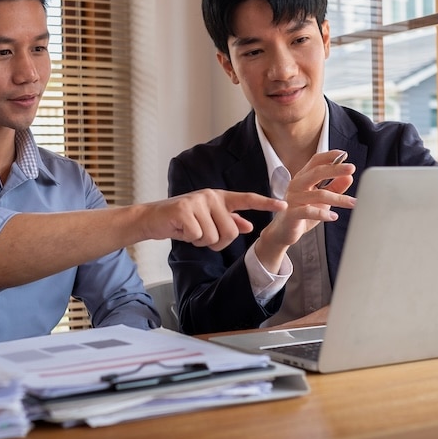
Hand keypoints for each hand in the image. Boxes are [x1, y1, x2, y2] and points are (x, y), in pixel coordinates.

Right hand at [140, 189, 286, 250]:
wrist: (153, 218)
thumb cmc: (182, 220)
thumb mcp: (207, 219)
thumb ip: (228, 221)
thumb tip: (249, 226)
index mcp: (219, 198)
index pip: (247, 199)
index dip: (266, 203)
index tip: (284, 205)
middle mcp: (211, 196)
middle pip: (231, 232)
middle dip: (217, 242)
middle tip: (202, 235)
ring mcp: (198, 201)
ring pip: (214, 237)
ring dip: (202, 241)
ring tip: (190, 231)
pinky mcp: (185, 210)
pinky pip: (199, 236)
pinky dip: (190, 239)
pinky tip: (182, 231)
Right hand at [254, 151, 354, 270]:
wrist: (283, 232)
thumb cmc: (302, 213)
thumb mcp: (322, 199)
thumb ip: (334, 187)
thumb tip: (349, 177)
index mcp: (302, 178)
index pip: (315, 161)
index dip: (329, 156)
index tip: (344, 154)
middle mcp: (296, 185)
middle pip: (316, 172)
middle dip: (335, 169)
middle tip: (351, 168)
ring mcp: (292, 199)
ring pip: (318, 194)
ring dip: (338, 198)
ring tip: (352, 202)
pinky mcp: (291, 214)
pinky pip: (308, 211)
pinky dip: (323, 214)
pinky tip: (334, 216)